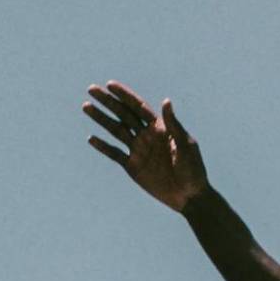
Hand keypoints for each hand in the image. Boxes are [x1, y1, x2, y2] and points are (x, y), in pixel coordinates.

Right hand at [83, 81, 207, 213]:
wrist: (190, 196)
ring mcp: (138, 150)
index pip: (138, 107)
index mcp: (160, 127)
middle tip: (91, 89)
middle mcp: (146, 136)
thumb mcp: (186, 145)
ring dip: (101, 119)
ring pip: (116, 130)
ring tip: (86, 107)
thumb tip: (166, 101)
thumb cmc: (193, 169)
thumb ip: (173, 125)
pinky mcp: (133, 166)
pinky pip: (115, 154)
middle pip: (123, 114)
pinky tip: (91, 138)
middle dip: (108, 102)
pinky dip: (103, 147)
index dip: (124, 95)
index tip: (110, 84)